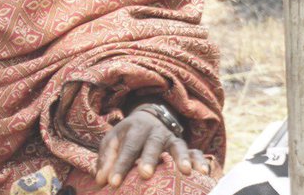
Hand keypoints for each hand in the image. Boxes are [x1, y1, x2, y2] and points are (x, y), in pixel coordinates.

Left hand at [95, 108, 210, 187]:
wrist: (148, 119)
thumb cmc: (127, 136)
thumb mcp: (113, 141)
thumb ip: (106, 159)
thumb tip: (101, 180)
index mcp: (135, 128)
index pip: (126, 148)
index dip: (119, 166)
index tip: (113, 183)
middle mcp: (155, 131)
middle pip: (152, 144)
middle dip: (149, 159)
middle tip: (145, 175)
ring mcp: (171, 138)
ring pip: (178, 145)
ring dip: (182, 158)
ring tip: (185, 171)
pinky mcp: (184, 146)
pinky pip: (196, 152)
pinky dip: (200, 161)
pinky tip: (203, 172)